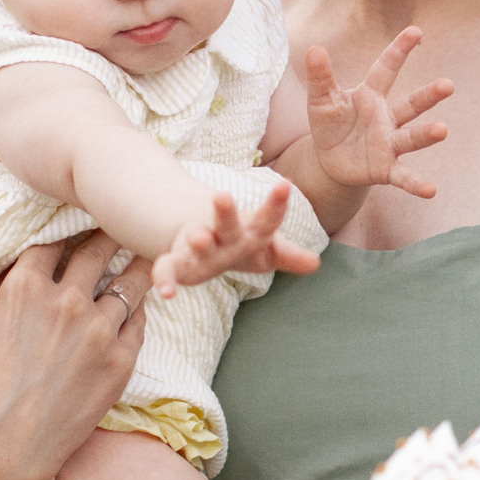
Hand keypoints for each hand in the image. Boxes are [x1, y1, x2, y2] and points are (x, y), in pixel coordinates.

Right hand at [0, 230, 147, 479]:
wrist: (3, 454)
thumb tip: (10, 263)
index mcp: (24, 288)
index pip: (52, 240)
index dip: (65, 229)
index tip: (76, 220)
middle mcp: (65, 302)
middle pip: (96, 250)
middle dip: (108, 233)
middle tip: (120, 222)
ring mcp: (97, 331)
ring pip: (128, 281)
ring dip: (136, 263)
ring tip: (146, 251)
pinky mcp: (120, 362)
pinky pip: (139, 321)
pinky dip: (139, 307)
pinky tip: (143, 299)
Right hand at [151, 178, 321, 295]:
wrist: (194, 232)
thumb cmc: (238, 242)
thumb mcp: (263, 249)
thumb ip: (286, 255)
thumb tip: (315, 263)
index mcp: (248, 230)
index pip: (266, 218)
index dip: (275, 205)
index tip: (285, 186)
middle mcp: (223, 234)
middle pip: (227, 223)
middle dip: (226, 212)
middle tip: (222, 196)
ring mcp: (197, 245)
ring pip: (197, 240)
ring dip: (198, 239)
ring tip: (198, 237)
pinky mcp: (177, 262)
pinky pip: (167, 269)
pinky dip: (164, 279)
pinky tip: (166, 293)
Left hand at [304, 27, 451, 197]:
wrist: (328, 161)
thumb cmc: (329, 124)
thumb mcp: (320, 100)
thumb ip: (320, 77)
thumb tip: (314, 49)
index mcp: (371, 96)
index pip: (387, 69)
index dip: (400, 50)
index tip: (416, 31)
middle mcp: (386, 118)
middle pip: (411, 104)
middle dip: (429, 96)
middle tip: (447, 85)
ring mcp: (389, 143)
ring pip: (411, 137)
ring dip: (427, 134)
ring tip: (442, 129)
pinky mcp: (385, 169)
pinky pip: (403, 176)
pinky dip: (416, 184)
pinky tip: (431, 190)